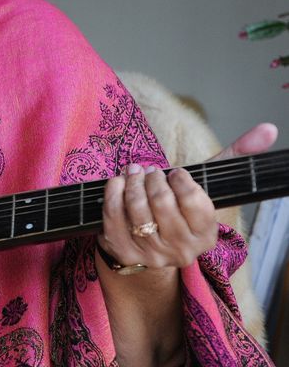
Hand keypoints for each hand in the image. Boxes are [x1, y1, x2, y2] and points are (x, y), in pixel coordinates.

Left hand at [99, 123, 278, 269]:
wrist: (149, 242)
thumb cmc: (180, 207)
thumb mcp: (206, 185)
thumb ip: (236, 156)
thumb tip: (269, 128)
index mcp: (206, 234)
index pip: (194, 201)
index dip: (180, 180)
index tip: (175, 172)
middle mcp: (182, 250)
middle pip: (162, 202)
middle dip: (153, 178)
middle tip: (150, 169)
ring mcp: (151, 254)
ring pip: (137, 209)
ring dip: (132, 182)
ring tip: (134, 172)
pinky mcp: (124, 252)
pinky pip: (113, 216)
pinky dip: (113, 192)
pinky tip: (118, 182)